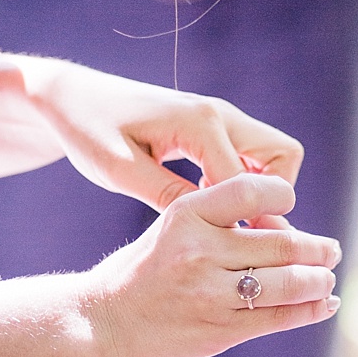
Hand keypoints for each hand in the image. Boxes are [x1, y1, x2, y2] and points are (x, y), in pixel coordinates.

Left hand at [22, 57, 303, 221]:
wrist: (73, 96)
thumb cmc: (90, 131)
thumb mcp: (121, 171)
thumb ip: (168, 197)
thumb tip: (214, 231)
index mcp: (201, 123)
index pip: (251, 184)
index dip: (253, 225)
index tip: (241, 260)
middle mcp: (219, 114)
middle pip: (284, 158)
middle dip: (276, 200)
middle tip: (246, 235)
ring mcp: (219, 116)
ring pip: (273, 156)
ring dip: (262, 191)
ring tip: (229, 223)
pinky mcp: (212, 125)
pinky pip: (249, 156)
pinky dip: (245, 183)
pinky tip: (213, 208)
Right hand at [84, 174, 340, 356]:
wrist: (101, 322)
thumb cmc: (143, 271)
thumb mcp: (170, 228)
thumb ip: (220, 222)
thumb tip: (284, 227)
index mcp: (187, 215)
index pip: (253, 191)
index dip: (284, 198)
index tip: (293, 208)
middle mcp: (201, 251)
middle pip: (283, 244)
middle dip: (317, 249)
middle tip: (331, 250)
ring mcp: (211, 293)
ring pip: (288, 283)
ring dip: (318, 281)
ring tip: (326, 279)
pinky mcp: (220, 329)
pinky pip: (279, 317)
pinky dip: (310, 310)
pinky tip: (324, 304)